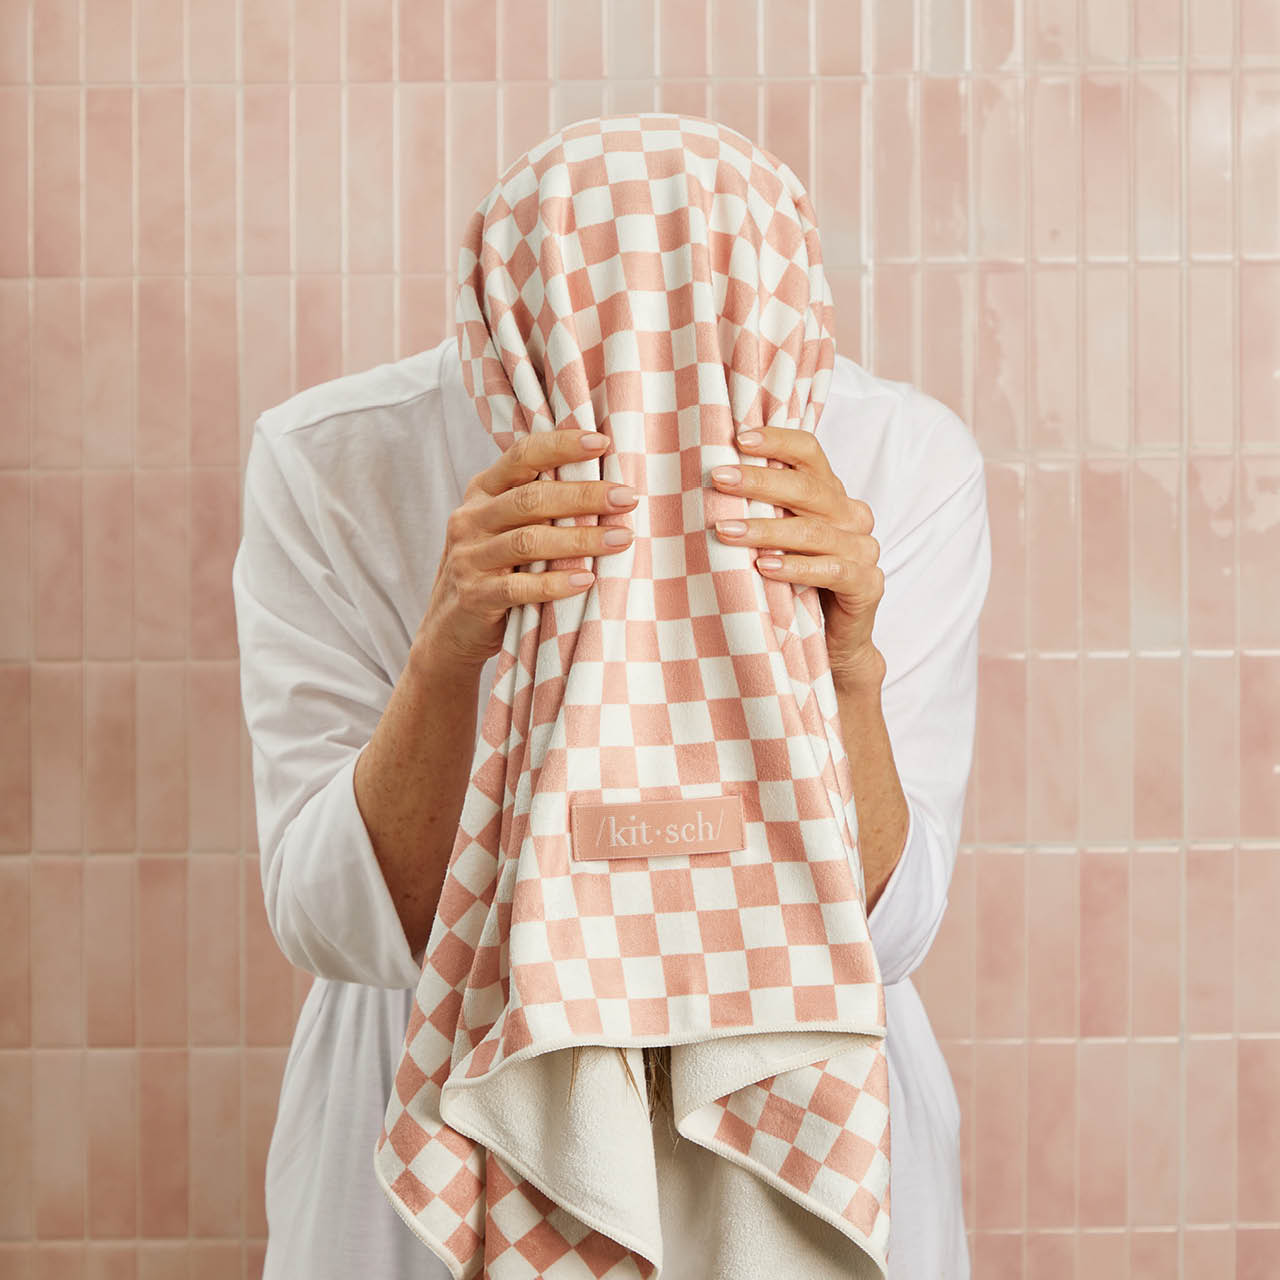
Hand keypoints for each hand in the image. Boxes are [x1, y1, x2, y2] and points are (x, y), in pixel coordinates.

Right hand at [418, 428, 638, 669]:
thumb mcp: (506, 528)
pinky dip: (556, 583)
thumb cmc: (495, 570)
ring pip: (528, 541)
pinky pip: (518, 587)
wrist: (449, 629)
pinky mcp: (474, 596)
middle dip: (584, 495)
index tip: (601, 443)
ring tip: (622, 539)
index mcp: (482, 491)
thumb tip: (607, 484)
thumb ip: (538, 506)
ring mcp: (469, 558)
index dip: (560, 445)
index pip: (521, 455)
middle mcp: (471, 518)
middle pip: (531, 498)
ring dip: (580, 540)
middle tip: (627, 498)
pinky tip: (587, 579)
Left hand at [708, 427, 886, 688]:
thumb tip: (709, 477)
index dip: (777, 441)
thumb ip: (762, 509)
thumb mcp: (777, 540)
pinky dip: (795, 568)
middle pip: (808, 488)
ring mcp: (864, 550)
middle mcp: (853, 515)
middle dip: (759, 482)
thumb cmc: (796, 585)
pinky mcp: (867, 584)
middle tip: (719, 478)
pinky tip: (764, 567)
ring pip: (813, 531)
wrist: (835, 643)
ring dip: (766, 530)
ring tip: (725, 530)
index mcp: (832, 495)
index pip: (810, 452)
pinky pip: (831, 570)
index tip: (738, 438)